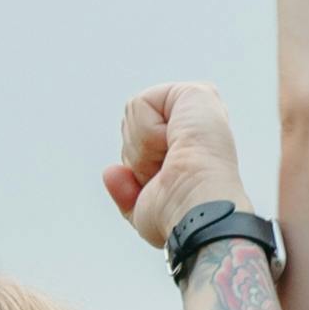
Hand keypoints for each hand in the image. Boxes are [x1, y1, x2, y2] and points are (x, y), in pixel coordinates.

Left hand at [111, 82, 254, 244]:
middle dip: (138, 155)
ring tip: (171, 161)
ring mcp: (197, 108)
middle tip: (164, 173)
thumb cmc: (179, 216)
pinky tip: (172, 144)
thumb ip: (127, 192)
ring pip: (134, 113)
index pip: (142, 140)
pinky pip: (140, 103)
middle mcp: (195, 125)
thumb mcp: (143, 209)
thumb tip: (111, 172)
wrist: (196, 211)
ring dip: (142, 147)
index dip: (139, 163)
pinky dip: (146, 132)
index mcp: (189, 149)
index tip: (162, 183)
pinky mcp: (195, 93)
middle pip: (133, 125)